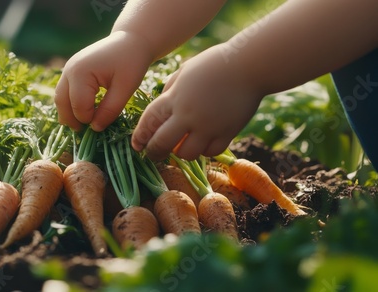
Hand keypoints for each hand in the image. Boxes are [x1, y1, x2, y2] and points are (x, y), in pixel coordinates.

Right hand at [54, 31, 153, 131]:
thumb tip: (95, 129)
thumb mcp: (125, 88)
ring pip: (60, 98)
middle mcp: (69, 70)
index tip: (102, 126)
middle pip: (62, 103)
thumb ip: (110, 110)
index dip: (89, 120)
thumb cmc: (131, 63)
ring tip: (83, 125)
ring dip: (69, 113)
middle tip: (86, 133)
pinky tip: (84, 113)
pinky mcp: (71, 71)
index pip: (79, 107)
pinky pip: (64, 92)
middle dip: (73, 120)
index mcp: (81, 73)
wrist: (131, 41)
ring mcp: (68, 69)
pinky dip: (70, 104)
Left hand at [131, 44, 263, 160]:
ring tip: (182, 146)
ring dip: (181, 152)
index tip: (137, 145)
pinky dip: (204, 151)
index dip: (140, 136)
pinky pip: (211, 152)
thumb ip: (171, 90)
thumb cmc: (215, 63)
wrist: (250, 65)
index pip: (149, 122)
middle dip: (154, 152)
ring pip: (187, 154)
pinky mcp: (227, 132)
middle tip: (154, 155)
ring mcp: (208, 126)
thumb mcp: (185, 71)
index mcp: (175, 97)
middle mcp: (188, 115)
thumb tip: (162, 107)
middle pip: (162, 143)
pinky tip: (203, 144)